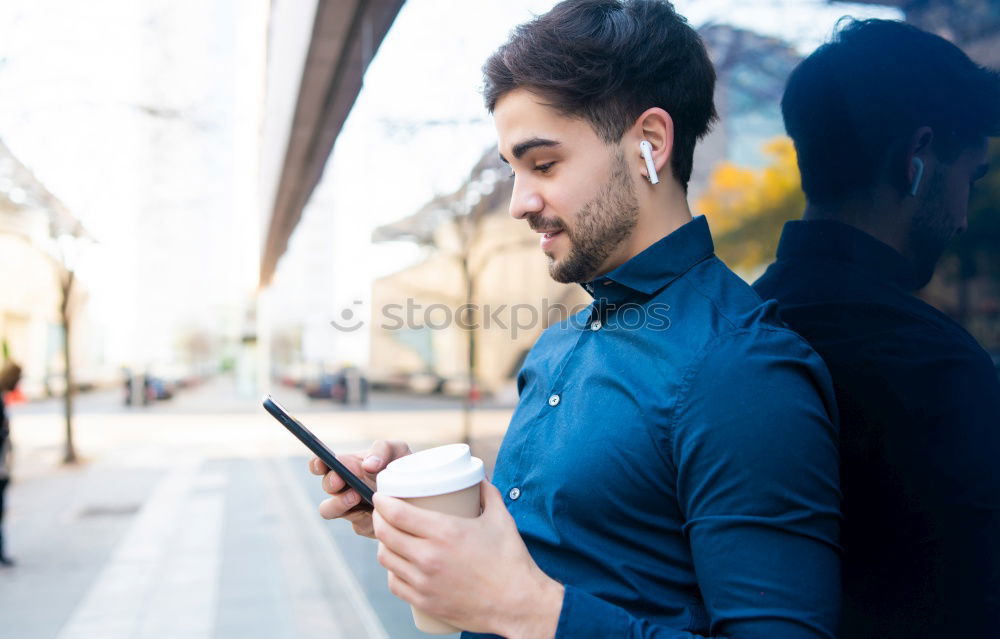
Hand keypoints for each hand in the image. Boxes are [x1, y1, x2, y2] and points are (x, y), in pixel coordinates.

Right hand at [308, 439, 410, 537]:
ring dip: (338, 503)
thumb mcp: (397, 451)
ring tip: (355, 496)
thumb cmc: (404, 467)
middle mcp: (344, 487)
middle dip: (331, 482)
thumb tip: (368, 465)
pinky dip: (366, 518)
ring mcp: (350, 507)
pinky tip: (378, 513)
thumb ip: (382, 449)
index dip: (317, 464)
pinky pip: (356, 525)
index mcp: (347, 466)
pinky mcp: (362, 525)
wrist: (421, 494)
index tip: (322, 463)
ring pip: (328, 510)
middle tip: (341, 480)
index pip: (321, 464)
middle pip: (326, 486)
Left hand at [372, 481, 563, 637]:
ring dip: (383, 544)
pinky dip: (391, 571)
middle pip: (385, 534)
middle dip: (379, 519)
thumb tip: (477, 477)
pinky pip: (394, 584)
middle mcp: (428, 557)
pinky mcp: (424, 601)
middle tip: (384, 513)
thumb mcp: (500, 518)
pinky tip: (397, 564)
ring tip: (389, 537)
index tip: (381, 496)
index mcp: (444, 532)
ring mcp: (424, 582)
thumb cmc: (510, 561)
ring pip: (386, 558)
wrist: (518, 604)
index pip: (396, 513)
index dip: (382, 502)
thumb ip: (488, 492)